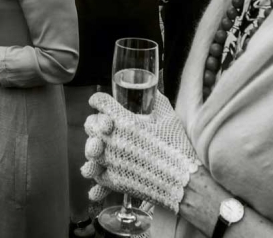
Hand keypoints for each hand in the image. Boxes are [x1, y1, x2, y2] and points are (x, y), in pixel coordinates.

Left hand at [82, 92, 199, 211]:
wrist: (183, 182)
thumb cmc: (178, 147)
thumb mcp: (168, 117)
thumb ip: (156, 101)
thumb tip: (153, 90)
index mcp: (124, 121)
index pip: (100, 103)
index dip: (99, 101)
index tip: (98, 102)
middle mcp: (113, 140)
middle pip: (90, 125)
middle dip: (96, 122)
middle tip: (104, 124)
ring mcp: (111, 162)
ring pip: (89, 150)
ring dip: (94, 145)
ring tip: (102, 146)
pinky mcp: (114, 181)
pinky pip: (96, 174)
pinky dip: (98, 170)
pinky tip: (104, 167)